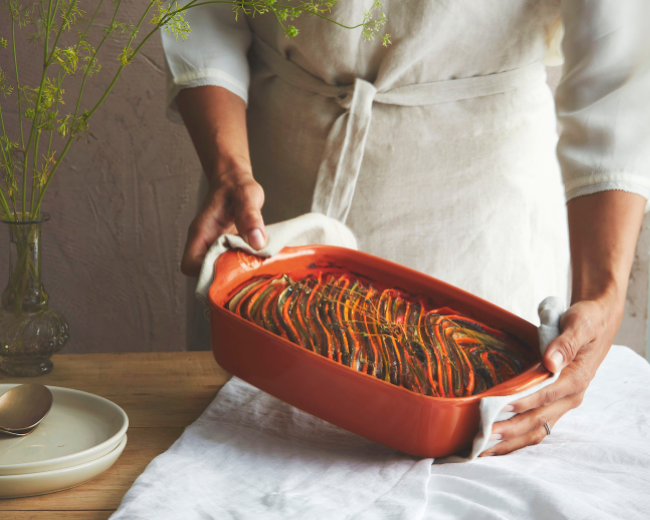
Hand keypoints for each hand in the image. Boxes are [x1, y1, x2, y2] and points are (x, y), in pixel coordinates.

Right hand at [181, 170, 265, 276]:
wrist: (235, 180)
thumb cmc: (237, 185)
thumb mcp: (247, 196)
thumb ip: (250, 217)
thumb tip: (258, 242)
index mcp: (201, 232)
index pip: (190, 264)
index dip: (206, 273)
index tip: (230, 271)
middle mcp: (204, 243)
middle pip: (204, 274)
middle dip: (224, 279)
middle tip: (248, 275)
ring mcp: (214, 247)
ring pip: (217, 272)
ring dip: (234, 275)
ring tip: (254, 272)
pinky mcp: (226, 250)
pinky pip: (228, 266)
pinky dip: (241, 268)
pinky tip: (257, 265)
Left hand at [480, 294, 622, 456]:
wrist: (597, 325)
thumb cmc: (586, 322)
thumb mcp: (579, 325)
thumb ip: (565, 343)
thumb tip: (551, 362)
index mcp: (577, 377)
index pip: (548, 394)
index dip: (525, 402)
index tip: (501, 406)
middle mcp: (571, 396)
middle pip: (540, 419)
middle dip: (512, 429)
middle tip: (485, 435)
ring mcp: (563, 403)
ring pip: (537, 429)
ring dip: (512, 440)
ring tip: (485, 447)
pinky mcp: (555, 404)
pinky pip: (537, 426)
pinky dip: (518, 437)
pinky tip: (498, 442)